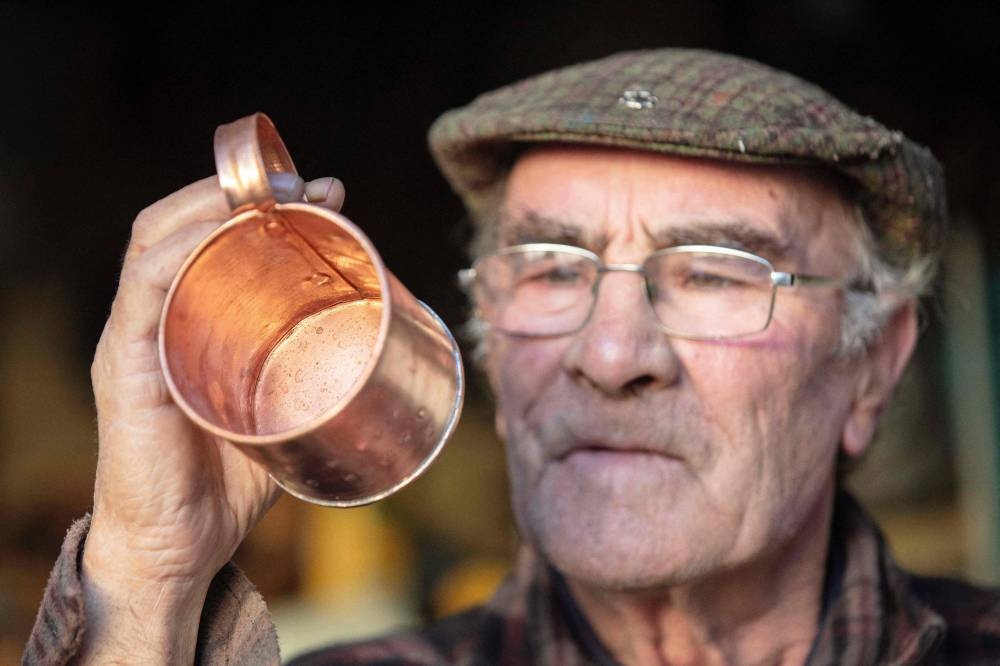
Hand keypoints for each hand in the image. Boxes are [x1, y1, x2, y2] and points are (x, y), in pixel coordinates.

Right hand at [78, 174, 345, 662]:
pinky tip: (214, 231)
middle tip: (308, 186)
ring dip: (211, 207)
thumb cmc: (229, 480)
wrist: (179, 548)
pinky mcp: (125, 371)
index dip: (261, 201)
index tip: (327, 191)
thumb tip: (383, 350)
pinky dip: (177, 253)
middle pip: (181, 224)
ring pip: (155, 243)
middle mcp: (155, 319)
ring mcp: (135, 340)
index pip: (207, 236)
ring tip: (269, 196)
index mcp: (186, 322)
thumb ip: (308, 376)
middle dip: (242, 190)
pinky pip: (142, 294)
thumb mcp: (279, 412)